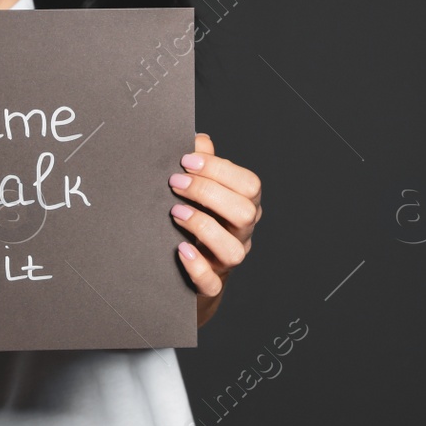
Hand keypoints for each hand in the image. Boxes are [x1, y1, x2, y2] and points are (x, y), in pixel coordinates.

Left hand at [169, 133, 260, 324]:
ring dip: (204, 227)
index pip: (249, 184)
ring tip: (176, 213)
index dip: (220, 169)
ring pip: (234, 250)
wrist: (188, 272)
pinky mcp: (210, 285)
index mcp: (244, 206)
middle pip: (245, 213)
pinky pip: (211, 282)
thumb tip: (199, 140)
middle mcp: (241, 234)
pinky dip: (197, 266)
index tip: (186, 161)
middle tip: (175, 183)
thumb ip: (202, 164)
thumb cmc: (196, 220)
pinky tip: (181, 249)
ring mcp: (227, 261)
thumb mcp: (200, 190)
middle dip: (209, 193)